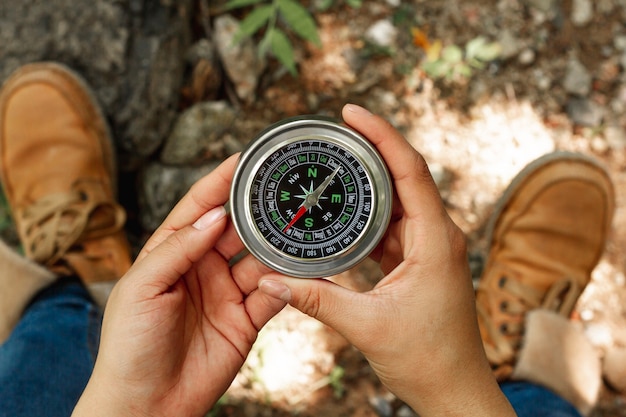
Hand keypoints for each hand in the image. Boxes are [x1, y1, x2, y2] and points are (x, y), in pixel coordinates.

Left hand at [73, 155, 286, 416]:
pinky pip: (271, 296)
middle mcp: (202, 269)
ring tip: (295, 230)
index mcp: (172, 253)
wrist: (146, 404)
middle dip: (256, 211)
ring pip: (259, 260)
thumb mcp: (143, 288)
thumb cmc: (130, 345)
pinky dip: (284, 285)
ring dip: (276, 247)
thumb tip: (213, 216)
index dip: (219, 183)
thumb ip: (178, 249)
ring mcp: (226, 294)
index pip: (198, 209)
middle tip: (281, 192)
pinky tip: (292, 275)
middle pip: (235, 230)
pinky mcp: (245, 320)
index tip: (242, 161)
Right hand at [258, 104, 515, 415]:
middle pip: (404, 176)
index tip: (351, 112)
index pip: (410, 171)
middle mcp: (438, 236)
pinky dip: (367, 214)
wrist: (453, 389)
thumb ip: (317, 300)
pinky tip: (342, 209)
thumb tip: (270, 280)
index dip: (382, 135)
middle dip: (370, 149)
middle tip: (333, 130)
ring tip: (333, 160)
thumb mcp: (367, 327)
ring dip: (368, 180)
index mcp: (436, 240)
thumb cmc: (427, 359)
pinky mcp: (418, 261)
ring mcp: (429, 248)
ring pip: (397, 200)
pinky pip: (391, 226)